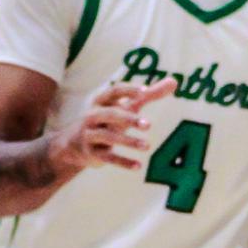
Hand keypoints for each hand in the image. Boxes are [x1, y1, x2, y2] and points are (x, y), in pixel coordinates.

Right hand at [50, 74, 177, 175]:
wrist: (72, 144)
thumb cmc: (107, 119)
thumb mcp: (125, 106)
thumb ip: (149, 95)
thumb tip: (175, 81)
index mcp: (101, 101)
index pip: (114, 91)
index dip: (128, 91)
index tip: (145, 91)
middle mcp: (93, 115)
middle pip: (110, 114)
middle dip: (128, 118)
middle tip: (148, 125)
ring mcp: (90, 134)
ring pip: (108, 136)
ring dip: (128, 141)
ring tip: (147, 146)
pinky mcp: (91, 152)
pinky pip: (107, 157)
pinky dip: (122, 162)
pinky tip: (138, 166)